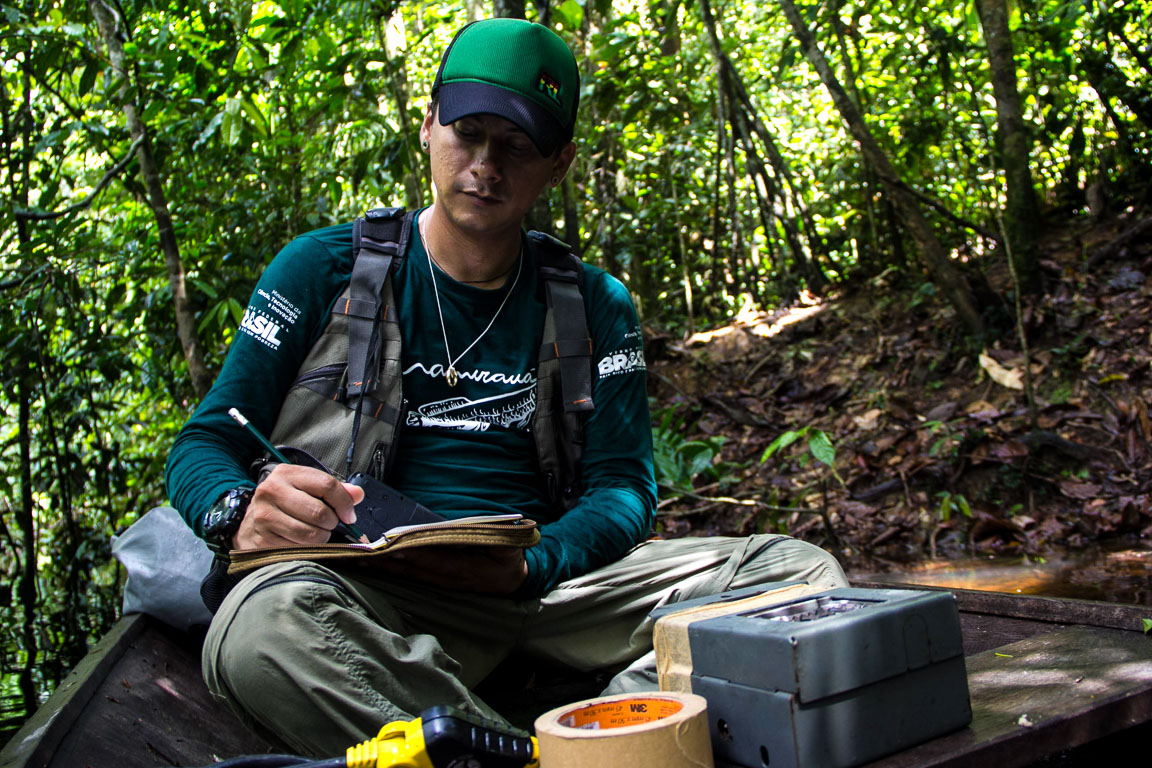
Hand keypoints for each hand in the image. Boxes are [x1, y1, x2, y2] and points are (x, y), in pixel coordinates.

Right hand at [234, 464, 365, 549]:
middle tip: (329, 525)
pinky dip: (306, 549)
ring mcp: (264, 516)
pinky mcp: (262, 539)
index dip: (344, 502)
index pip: (326, 484)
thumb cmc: (284, 504)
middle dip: (332, 523)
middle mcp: (272, 491)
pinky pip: (298, 549)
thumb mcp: (306, 489)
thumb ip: (334, 490)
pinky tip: (301, 543)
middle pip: (320, 512)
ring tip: (316, 533)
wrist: (248, 523)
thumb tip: (357, 494)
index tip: (349, 515)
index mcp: (286, 474)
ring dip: (321, 538)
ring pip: (310, 534)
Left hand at [373, 546, 527, 594]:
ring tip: (361, 560)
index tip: (390, 545)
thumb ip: (491, 535)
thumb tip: (466, 526)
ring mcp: (442, 583)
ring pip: (408, 576)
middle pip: (413, 569)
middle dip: (387, 561)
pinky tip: (378, 566)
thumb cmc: (510, 556)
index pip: (433, 558)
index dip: (411, 552)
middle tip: (362, 553)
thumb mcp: (508, 544)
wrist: (515, 580)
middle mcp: (449, 578)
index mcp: (466, 568)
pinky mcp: (438, 584)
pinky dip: (393, 572)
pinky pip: (412, 578)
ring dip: (385, 568)